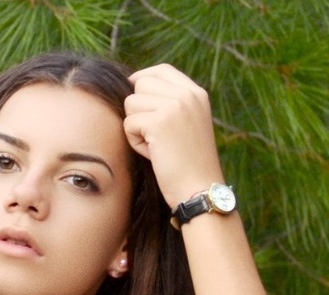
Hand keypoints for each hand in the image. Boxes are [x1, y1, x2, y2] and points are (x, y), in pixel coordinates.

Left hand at [123, 64, 225, 209]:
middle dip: (138, 108)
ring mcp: (175, 106)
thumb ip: (171, 103)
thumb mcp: (188, 124)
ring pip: (131, 103)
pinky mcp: (159, 122)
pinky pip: (128, 123)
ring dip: (136, 127)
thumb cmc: (189, 164)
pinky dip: (135, 142)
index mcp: (197, 94)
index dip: (143, 80)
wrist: (200, 190)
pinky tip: (153, 153)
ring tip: (155, 145)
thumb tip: (135, 85)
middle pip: (141, 84)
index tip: (138, 100)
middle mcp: (188, 95)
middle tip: (154, 134)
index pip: (161, 70)